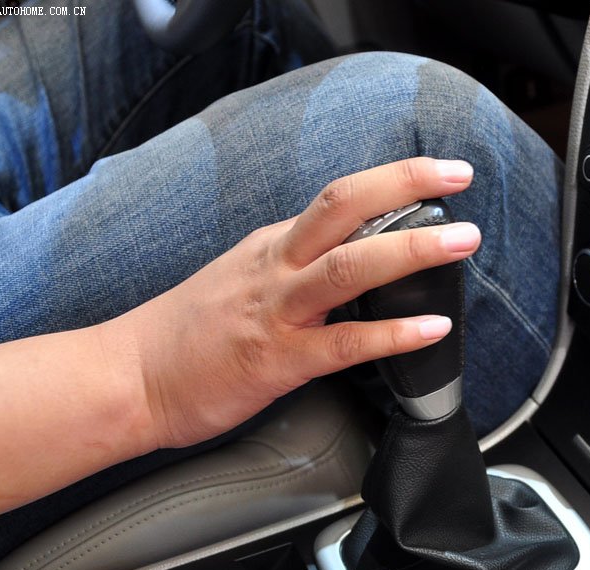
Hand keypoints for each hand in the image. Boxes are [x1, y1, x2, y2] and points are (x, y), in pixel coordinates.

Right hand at [107, 158, 480, 449]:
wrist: (128, 378)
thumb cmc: (187, 335)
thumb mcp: (244, 280)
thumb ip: (295, 266)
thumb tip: (348, 259)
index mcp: (272, 246)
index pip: (338, 198)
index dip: (392, 179)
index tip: (438, 170)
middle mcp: (276, 267)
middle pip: (343, 207)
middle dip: (405, 186)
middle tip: (457, 177)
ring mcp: (276, 311)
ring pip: (349, 267)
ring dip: (411, 251)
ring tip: (461, 243)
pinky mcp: (277, 360)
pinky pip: (344, 344)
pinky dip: (391, 334)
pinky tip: (429, 329)